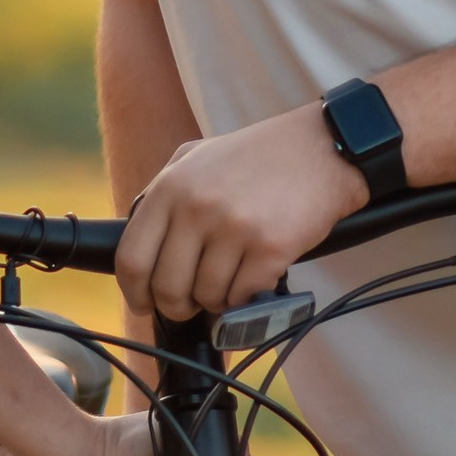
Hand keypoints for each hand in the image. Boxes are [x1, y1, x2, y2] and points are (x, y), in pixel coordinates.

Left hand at [116, 105, 366, 321]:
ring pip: (208, 297)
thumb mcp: (198, 158)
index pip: (132, 258)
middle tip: (191, 305)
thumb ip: (165, 196)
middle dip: (178, 307)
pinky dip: (248, 298)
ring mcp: (233, 228)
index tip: (144, 305)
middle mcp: (196, 207)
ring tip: (231, 280)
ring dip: (218, 300)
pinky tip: (255, 278)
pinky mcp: (269, 248)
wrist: (323, 148)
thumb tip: (144, 250)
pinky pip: (244, 298)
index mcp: (171, 186)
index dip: (135, 293)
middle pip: (167, 287)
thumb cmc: (260, 157)